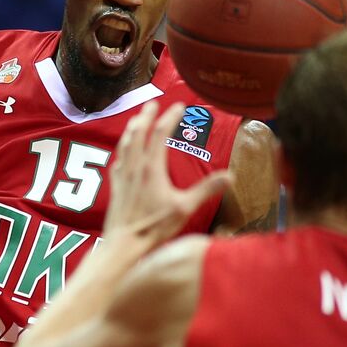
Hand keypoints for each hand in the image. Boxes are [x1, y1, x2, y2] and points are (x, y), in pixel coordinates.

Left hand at [104, 102, 230, 241]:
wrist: (122, 244)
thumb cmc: (153, 227)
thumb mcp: (185, 208)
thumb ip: (207, 190)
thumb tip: (231, 176)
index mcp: (152, 167)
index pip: (160, 133)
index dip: (170, 117)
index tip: (179, 106)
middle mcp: (135, 167)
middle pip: (139, 133)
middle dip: (147, 115)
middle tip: (153, 103)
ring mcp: (122, 176)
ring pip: (125, 144)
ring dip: (132, 128)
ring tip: (137, 119)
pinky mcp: (116, 186)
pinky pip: (118, 160)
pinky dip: (122, 149)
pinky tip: (123, 152)